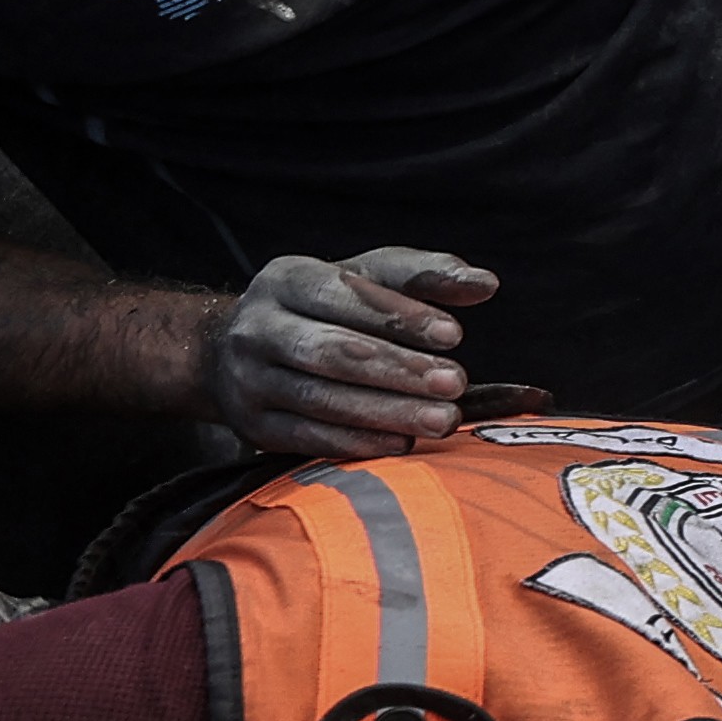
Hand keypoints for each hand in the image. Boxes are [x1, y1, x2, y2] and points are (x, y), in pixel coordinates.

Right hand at [200, 248, 496, 455]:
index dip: (400, 316)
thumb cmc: (325, 308)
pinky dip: (358, 442)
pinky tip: (402, 444)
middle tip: (456, 384)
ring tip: (443, 420)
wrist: (235, 353)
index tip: (454, 335)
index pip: (344, 295)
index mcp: (286, 279)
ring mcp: (248, 380)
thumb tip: (486, 283)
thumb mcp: (367, 277)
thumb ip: (426, 276)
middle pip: (332, 351)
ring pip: (322, 399)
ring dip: (387, 412)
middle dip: (398, 370)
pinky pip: (308, 437)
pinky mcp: (254, 426)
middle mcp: (258, 328)